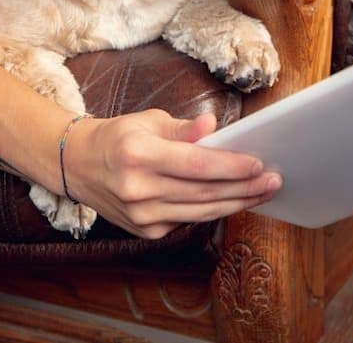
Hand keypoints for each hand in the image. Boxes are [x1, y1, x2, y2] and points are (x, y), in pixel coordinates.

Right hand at [64, 109, 280, 238]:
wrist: (79, 166)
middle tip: (274, 179)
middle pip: (204, 192)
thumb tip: (213, 127)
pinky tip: (235, 200)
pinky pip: (189, 219)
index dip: (230, 166)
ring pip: (201, 211)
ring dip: (236, 202)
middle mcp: (138, 189)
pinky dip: (214, 209)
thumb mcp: (147, 121)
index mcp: (138, 154)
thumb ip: (183, 128)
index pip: (195, 164)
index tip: (258, 163)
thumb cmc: (118, 137)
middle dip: (244, 187)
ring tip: (263, 191)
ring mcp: (141, 215)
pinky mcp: (146, 232)